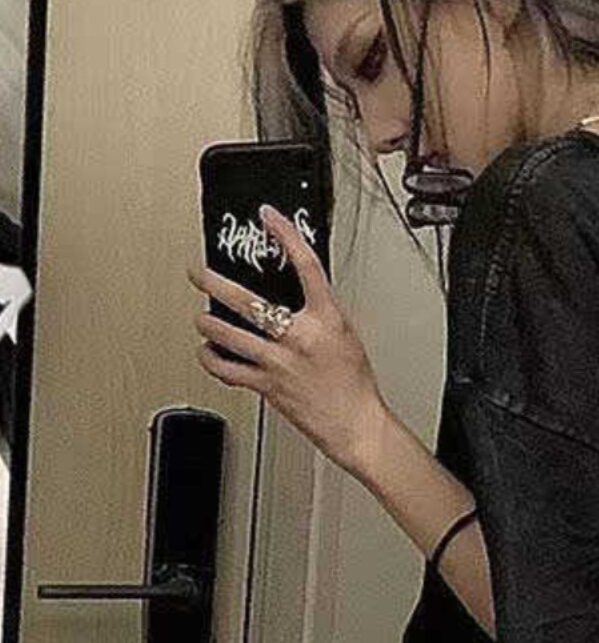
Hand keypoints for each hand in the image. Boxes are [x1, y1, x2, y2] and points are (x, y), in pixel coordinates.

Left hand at [186, 204, 382, 465]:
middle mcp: (299, 337)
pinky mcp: (267, 387)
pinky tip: (207, 353)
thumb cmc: (355, 386)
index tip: (269, 217)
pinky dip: (212, 360)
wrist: (356, 425)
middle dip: (214, 283)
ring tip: (200, 318)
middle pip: (247, 301)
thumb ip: (320, 314)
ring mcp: (279, 363)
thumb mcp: (346, 336)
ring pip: (229, 336)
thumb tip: (298, 295)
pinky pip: (228, 370)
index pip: (306, 266)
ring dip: (207, 323)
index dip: (286, 235)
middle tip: (198, 272)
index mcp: (326, 319)